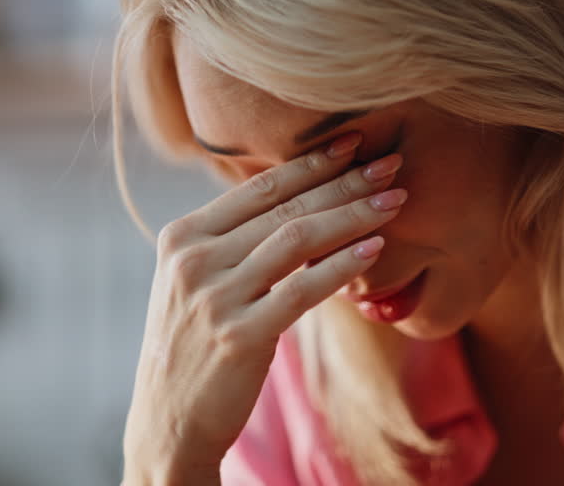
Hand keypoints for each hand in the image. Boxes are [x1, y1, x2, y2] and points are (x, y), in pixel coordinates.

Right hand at [121, 132, 406, 484]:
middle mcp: (194, 259)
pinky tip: (376, 249)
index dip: (312, 162)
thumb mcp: (197, 282)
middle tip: (391, 162)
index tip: (355, 142)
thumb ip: (233, 240)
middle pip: (285, 208)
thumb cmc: (195, 345)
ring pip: (297, 239)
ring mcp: (214, 297)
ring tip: (395, 200)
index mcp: (182, 236)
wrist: (168, 420)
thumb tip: (295, 198)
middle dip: (344, 182)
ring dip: (354, 215)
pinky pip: (303, 289)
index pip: (260, 188)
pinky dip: (344, 265)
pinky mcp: (239, 336)